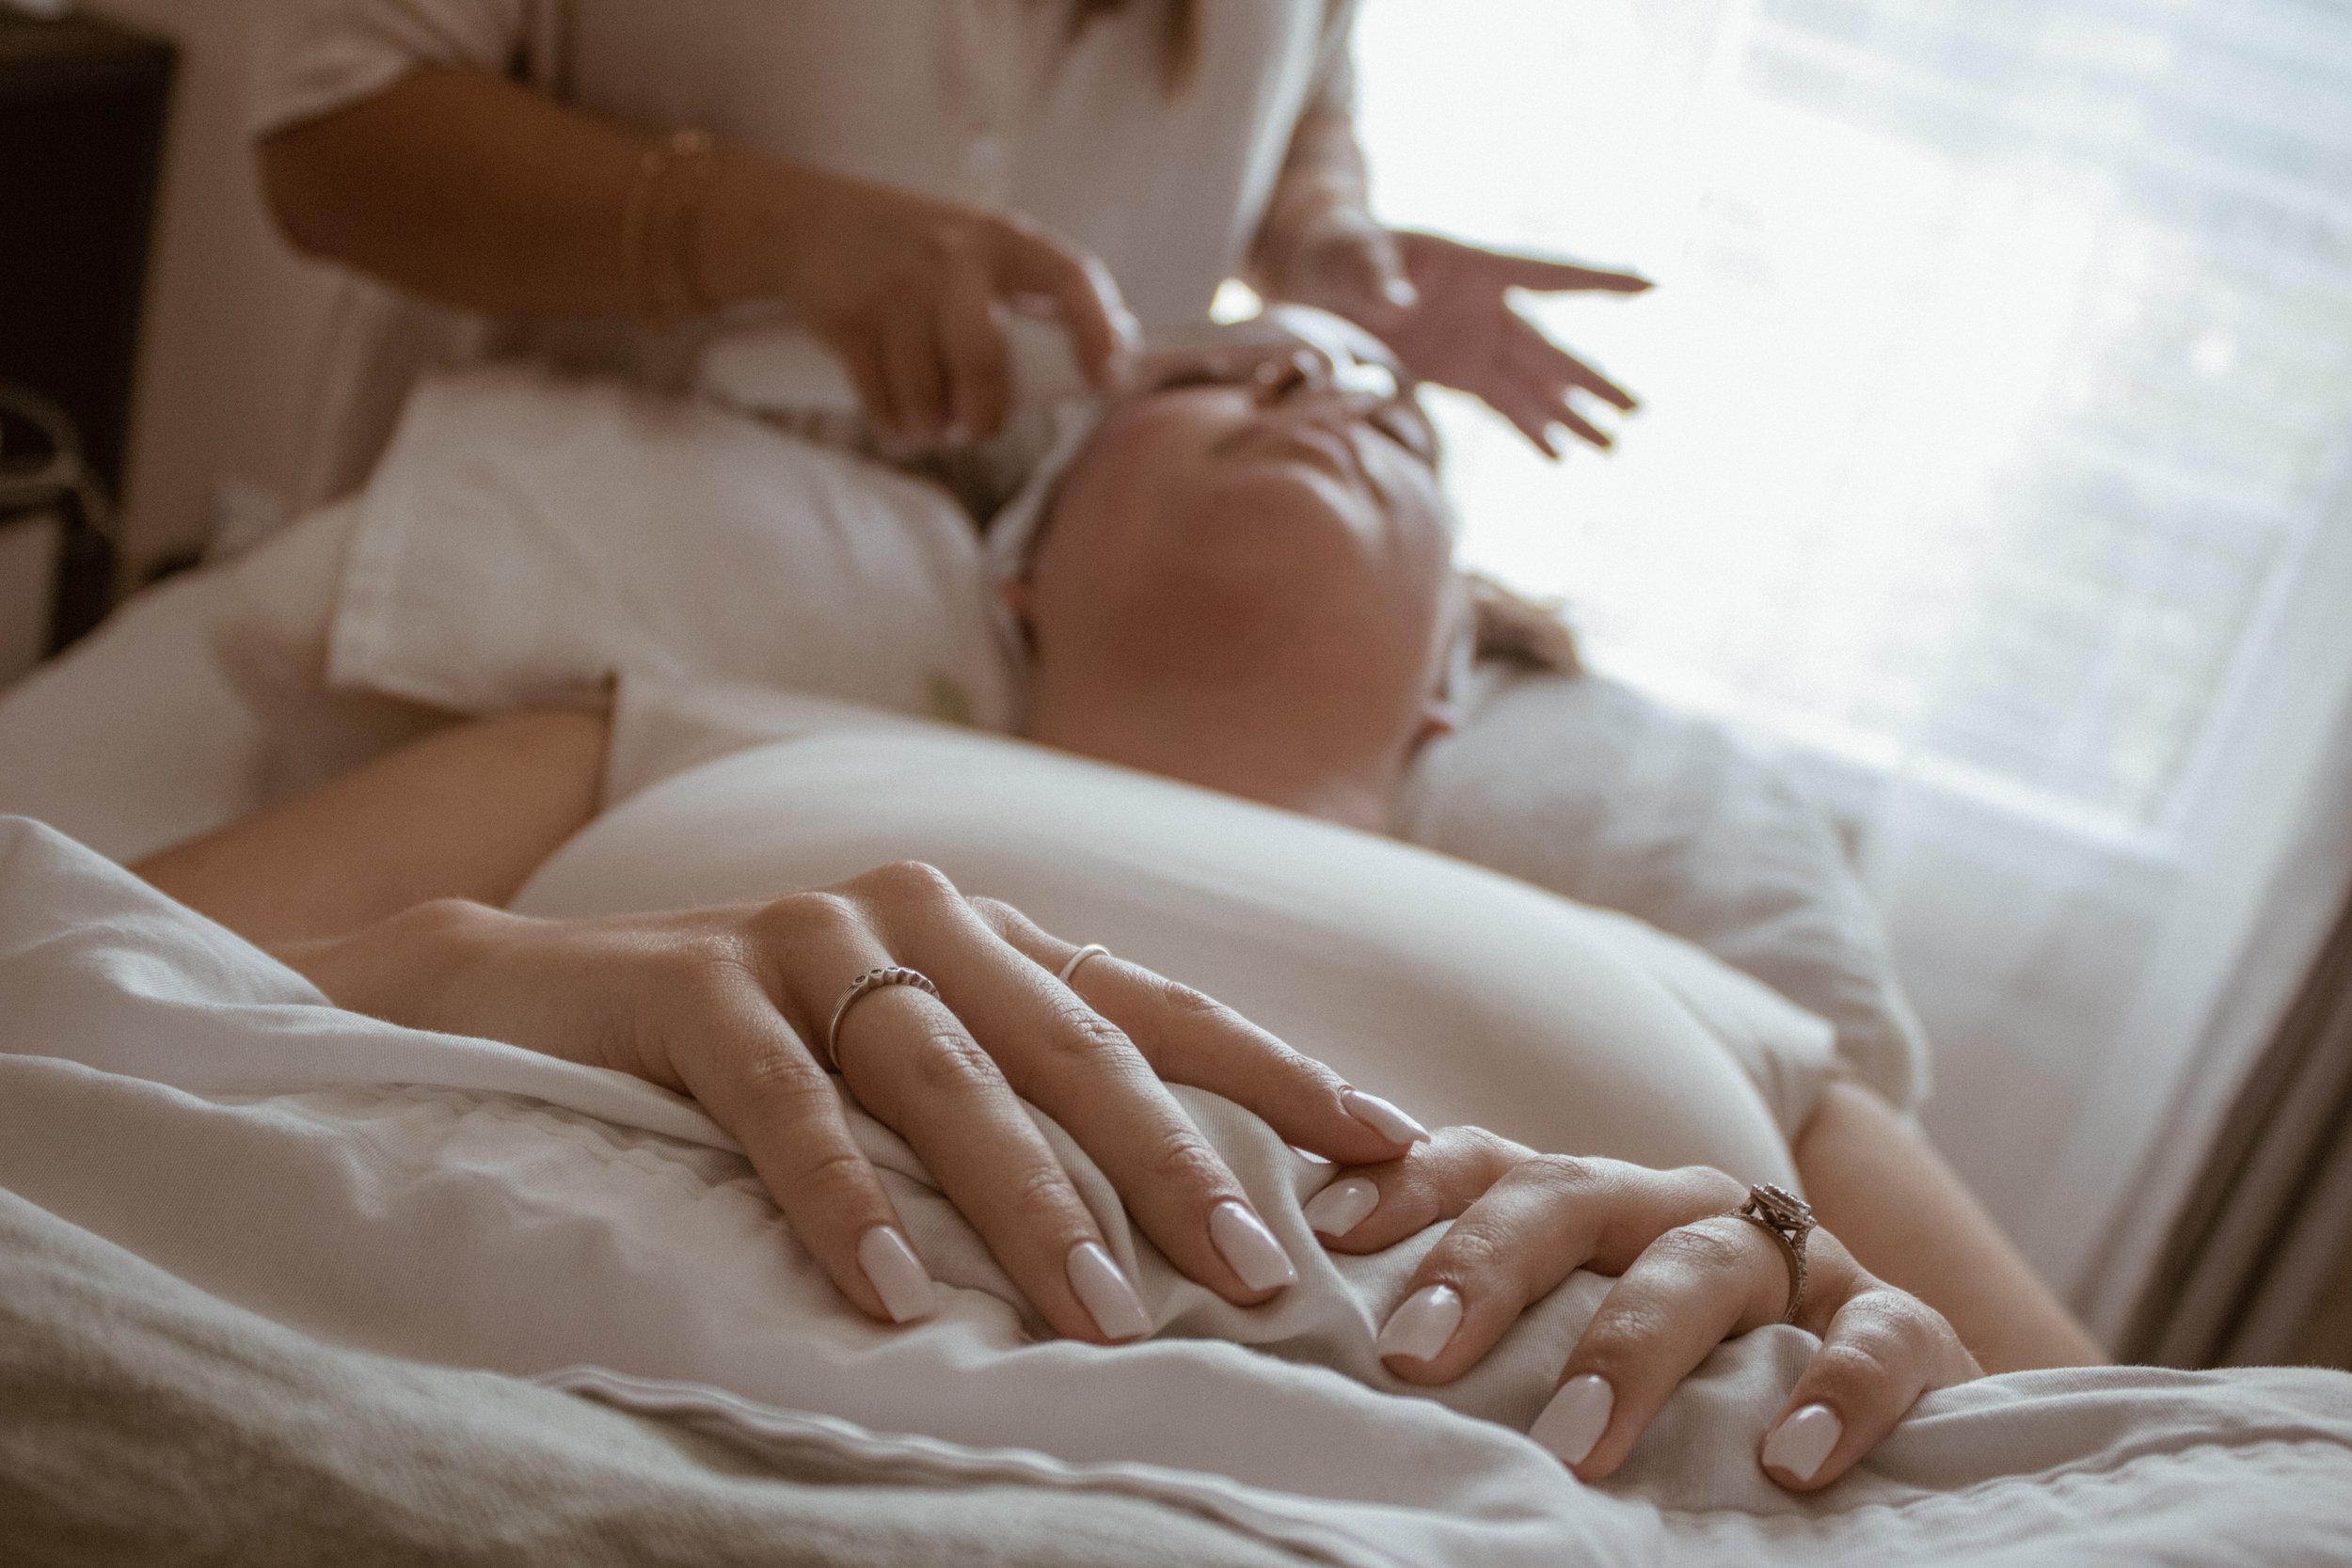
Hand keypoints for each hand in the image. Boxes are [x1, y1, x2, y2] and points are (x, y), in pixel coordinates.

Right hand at [306, 862, 1427, 1340]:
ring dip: (1031, 1203)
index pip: (1156, 1005)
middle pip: (1076, 1047)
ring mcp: (803, 938)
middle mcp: (916, 918)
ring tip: (1103, 1318)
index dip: (1276, 1072)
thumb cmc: (742, 1051)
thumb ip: (1010, 1105)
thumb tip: (1165, 1237)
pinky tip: (887, 1294)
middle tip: (1258, 1276)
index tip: (1392, 1144)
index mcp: (985, 936)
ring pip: (947, 1078)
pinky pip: (785, 1102)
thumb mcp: (896, 1062)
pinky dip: (842, 1197)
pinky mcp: (691, 981)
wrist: (519, 995)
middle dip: (1175, 1166)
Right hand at [714, 160, 1140, 442]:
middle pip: (983, 363)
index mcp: (1003, 240)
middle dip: (985, 417)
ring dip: (933, 427)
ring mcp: (896, 286)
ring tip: (932, 417)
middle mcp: (952, 256)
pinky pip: (882, 402)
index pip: (1069, 277)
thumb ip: (1034, 300)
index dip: (1096, 330)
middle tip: (980, 427)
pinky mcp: (848, 317)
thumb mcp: (981, 252)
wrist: (813, 221)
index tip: (1107, 380)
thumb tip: (1118, 364)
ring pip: (927, 398)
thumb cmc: (922, 255)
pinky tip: (898, 409)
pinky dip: (894, 423)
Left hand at [1276, 217, 1649, 456]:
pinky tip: (1561, 458)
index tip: (1653, 284)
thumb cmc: (1342, 250)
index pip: (1550, 273)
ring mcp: (1477, 343)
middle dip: (1592, 380)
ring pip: (1534, 385)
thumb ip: (1374, 276)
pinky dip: (1529, 431)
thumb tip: (1396, 305)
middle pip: (1549, 348)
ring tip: (1612, 447)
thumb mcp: (1351, 255)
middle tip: (1639, 407)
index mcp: (1477, 266)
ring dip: (1571, 416)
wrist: (1321, 275)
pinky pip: (1501, 405)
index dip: (1599, 279)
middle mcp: (1489, 308)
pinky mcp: (1458, 372)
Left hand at [1305, 1129, 1979, 1487]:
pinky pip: (1875, 1339)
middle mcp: (1680, 1210)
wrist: (1880, 1400)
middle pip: (1574, 1196)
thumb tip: (1336, 1376)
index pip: (1487, 1165)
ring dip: (1632, 1350)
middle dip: (1488, 1266)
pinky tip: (1790, 1459)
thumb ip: (1485, 1342)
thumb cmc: (1691, 1386)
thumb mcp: (1576, 1344)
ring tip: (1574, 1443)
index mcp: (1595, 1209)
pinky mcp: (1903, 1325)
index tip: (1326, 1231)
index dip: (1406, 1182)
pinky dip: (1834, 1393)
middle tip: (1412, 1356)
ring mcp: (1795, 1260)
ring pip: (1703, 1263)